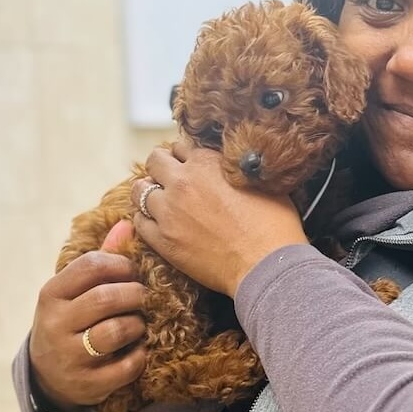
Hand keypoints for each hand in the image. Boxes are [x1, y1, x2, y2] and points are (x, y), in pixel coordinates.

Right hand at [28, 220, 148, 411]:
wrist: (49, 376)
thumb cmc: (71, 321)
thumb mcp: (75, 291)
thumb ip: (101, 259)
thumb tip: (127, 224)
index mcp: (52, 294)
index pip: (91, 265)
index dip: (122, 264)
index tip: (134, 272)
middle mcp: (55, 324)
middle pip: (107, 298)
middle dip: (136, 294)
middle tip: (146, 297)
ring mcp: (69, 357)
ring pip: (117, 331)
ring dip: (139, 325)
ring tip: (141, 323)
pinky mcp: (87, 384)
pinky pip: (126, 366)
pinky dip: (141, 356)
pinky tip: (140, 349)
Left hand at [135, 139, 308, 297]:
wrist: (265, 265)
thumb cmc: (274, 226)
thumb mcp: (260, 182)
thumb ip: (236, 168)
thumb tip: (233, 166)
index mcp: (206, 162)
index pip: (181, 146)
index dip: (186, 157)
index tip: (189, 167)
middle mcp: (182, 181)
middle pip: (155, 160)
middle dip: (161, 167)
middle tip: (169, 179)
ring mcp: (168, 211)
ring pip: (139, 189)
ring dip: (148, 191)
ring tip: (159, 201)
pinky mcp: (162, 240)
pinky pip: (139, 222)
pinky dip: (145, 218)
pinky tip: (156, 223)